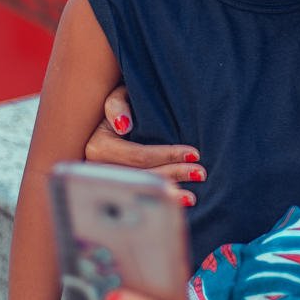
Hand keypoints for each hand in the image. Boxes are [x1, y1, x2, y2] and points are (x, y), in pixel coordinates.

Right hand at [85, 84, 202, 205]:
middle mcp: (99, 168)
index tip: (194, 154)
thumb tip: (124, 125)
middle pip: (142, 176)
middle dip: (174, 175)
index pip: (140, 156)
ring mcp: (105, 181)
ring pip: (141, 189)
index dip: (167, 156)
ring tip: (192, 196)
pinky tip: (177, 202)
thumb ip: (116, 106)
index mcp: (99, 147)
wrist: (108, 119)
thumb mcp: (116, 97)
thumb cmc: (119, 106)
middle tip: (200, 173)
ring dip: (168, 193)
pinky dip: (158, 199)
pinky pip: (137, 195)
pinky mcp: (113, 188)